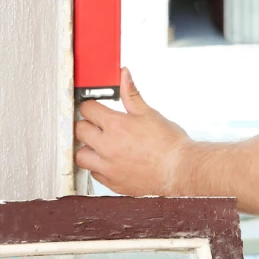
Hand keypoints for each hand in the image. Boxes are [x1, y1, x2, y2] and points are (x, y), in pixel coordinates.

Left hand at [75, 68, 191, 195]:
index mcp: (116, 125)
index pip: (88, 110)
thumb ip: (132, 94)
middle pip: (79, 131)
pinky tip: (110, 160)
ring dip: (87, 147)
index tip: (95, 107)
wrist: (178, 168)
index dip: (91, 105)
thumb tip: (124, 76)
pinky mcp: (111, 182)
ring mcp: (107, 166)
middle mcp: (107, 146)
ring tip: (100, 144)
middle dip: (87, 124)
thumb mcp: (150, 113)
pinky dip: (97, 166)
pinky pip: (93, 173)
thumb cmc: (168, 142)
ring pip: (80, 155)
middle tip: (98, 124)